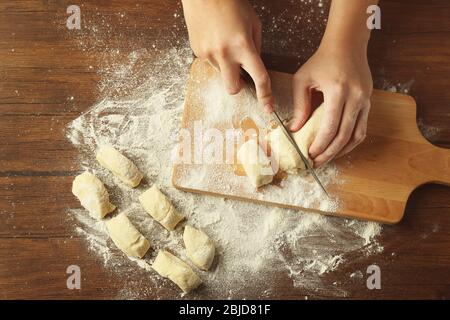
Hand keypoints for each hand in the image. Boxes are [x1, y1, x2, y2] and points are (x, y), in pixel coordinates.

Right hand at [181, 0, 274, 110]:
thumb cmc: (230, 4)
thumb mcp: (253, 23)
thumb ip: (255, 48)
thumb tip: (252, 67)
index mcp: (243, 45)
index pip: (259, 77)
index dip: (265, 96)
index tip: (268, 107)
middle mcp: (225, 53)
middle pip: (233, 89)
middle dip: (238, 87)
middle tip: (240, 75)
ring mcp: (208, 54)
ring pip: (221, 73)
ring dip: (225, 65)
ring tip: (224, 42)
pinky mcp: (197, 52)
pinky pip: (210, 63)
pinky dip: (215, 56)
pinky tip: (214, 39)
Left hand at [290, 42, 372, 166]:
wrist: (347, 44)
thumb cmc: (321, 61)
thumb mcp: (303, 80)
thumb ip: (299, 106)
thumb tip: (295, 130)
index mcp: (337, 91)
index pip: (330, 127)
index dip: (319, 144)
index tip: (309, 154)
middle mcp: (355, 97)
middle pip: (344, 135)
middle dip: (329, 152)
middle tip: (316, 162)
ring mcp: (365, 100)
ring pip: (357, 135)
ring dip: (342, 150)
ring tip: (327, 158)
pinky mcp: (369, 102)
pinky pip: (362, 128)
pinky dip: (351, 141)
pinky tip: (339, 147)